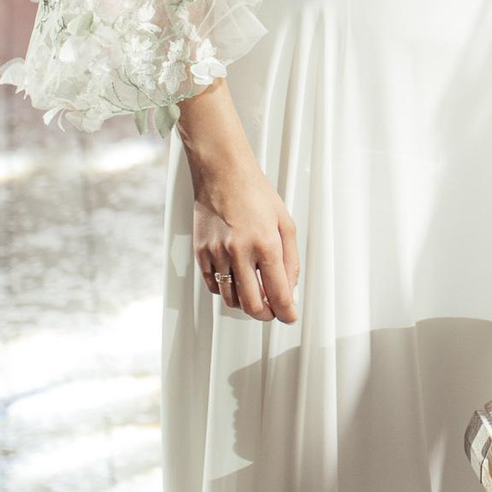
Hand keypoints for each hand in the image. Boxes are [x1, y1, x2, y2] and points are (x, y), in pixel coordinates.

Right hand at [188, 156, 299, 323]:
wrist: (223, 174)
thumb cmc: (257, 195)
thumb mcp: (285, 224)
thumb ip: (291, 260)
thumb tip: (291, 291)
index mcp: (266, 245)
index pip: (279, 294)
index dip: (287, 313)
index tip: (290, 317)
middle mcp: (240, 253)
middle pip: (253, 306)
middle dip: (267, 315)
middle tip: (274, 311)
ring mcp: (217, 254)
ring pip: (231, 299)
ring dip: (246, 304)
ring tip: (257, 294)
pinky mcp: (201, 253)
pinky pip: (213, 286)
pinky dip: (227, 290)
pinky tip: (237, 281)